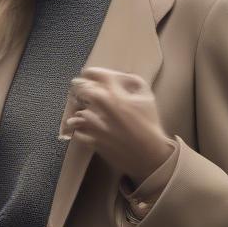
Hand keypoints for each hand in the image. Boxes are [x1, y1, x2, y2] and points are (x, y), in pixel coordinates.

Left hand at [62, 66, 175, 184]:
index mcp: (117, 94)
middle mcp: (103, 108)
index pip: (96, 75)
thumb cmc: (149, 124)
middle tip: (79, 87)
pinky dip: (78, 129)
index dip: (90, 72)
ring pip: (78, 112)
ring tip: (81, 110)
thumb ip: (133, 81)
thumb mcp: (147, 97)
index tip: (88, 73)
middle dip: (80, 87)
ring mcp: (96, 126)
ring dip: (79, 110)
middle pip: (82, 90)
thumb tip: (119, 76)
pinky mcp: (93, 141)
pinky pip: (78, 132)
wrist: (149, 154)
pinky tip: (81, 126)